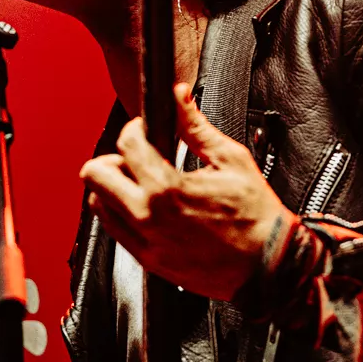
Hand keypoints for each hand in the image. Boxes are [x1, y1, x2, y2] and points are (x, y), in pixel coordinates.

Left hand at [81, 83, 294, 299]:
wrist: (267, 264)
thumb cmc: (256, 216)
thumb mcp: (231, 160)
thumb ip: (196, 127)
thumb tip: (180, 97)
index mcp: (167, 188)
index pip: (126, 144)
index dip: (134, 129)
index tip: (143, 131)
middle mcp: (148, 216)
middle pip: (95, 175)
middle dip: (112, 159)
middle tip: (134, 159)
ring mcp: (145, 241)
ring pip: (98, 204)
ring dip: (113, 188)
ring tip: (140, 184)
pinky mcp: (147, 260)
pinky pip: (114, 231)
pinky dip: (121, 213)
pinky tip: (145, 207)